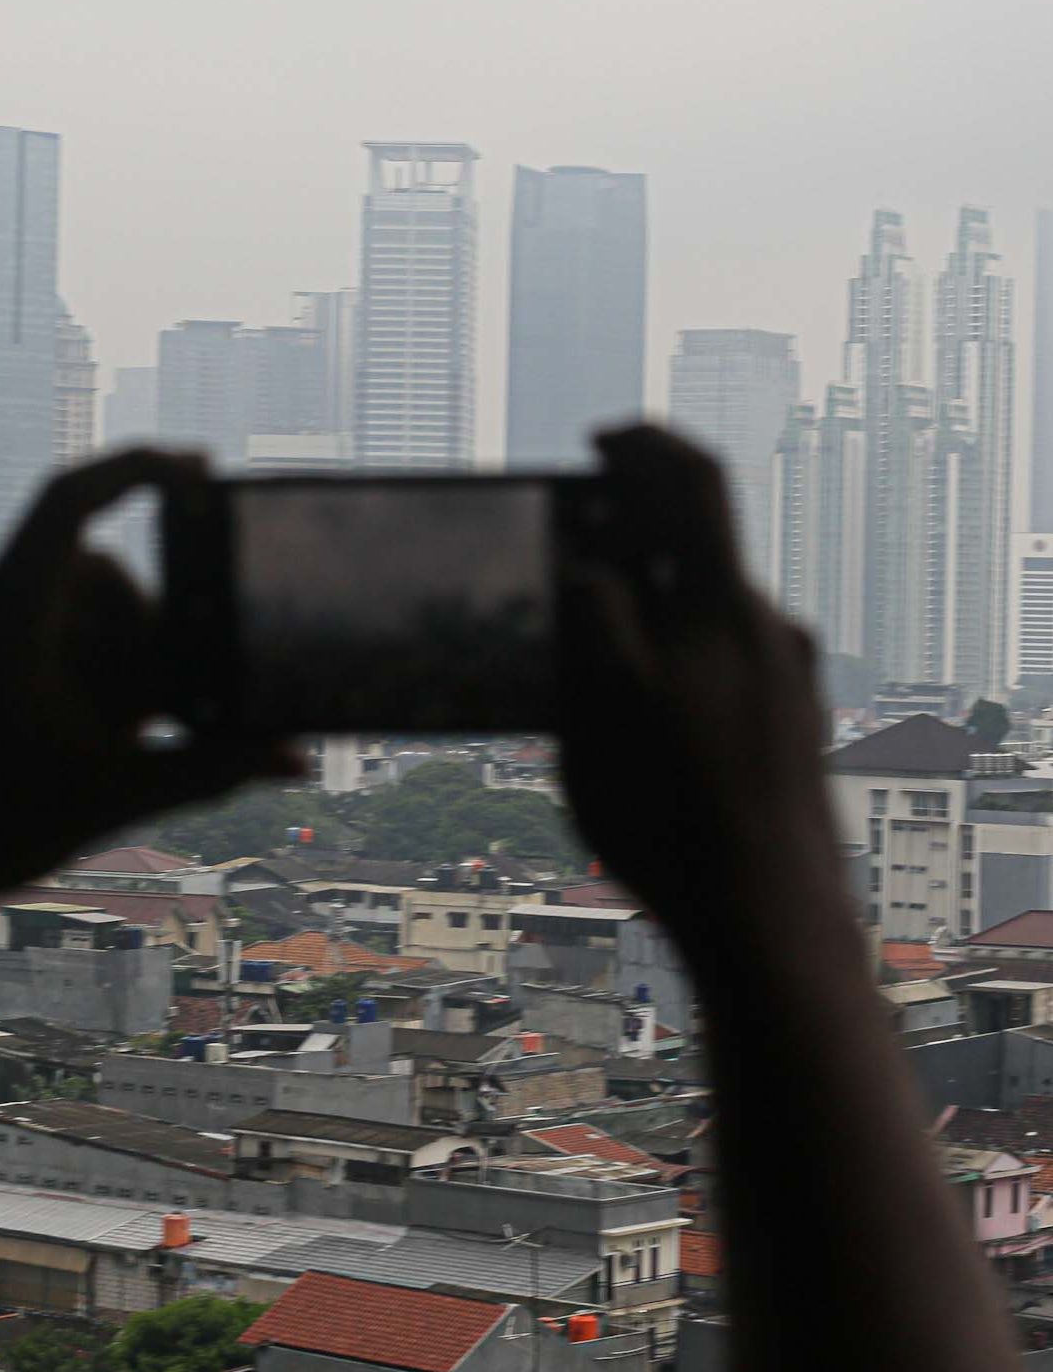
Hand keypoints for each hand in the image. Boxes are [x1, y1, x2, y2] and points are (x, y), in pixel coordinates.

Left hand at [0, 449, 297, 916]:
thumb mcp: (113, 794)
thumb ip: (209, 768)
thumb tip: (293, 758)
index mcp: (7, 617)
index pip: (71, 499)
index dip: (137, 466)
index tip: (198, 467)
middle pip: (92, 569)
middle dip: (141, 626)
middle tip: (163, 704)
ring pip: (61, 597)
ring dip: (105, 646)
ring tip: (115, 728)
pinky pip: (21, 620)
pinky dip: (65, 657)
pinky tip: (78, 721)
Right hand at [559, 425, 845, 987]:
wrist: (769, 923)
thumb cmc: (676, 821)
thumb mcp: (604, 708)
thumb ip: (595, 620)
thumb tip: (587, 563)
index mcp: (725, 609)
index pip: (691, 481)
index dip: (641, 447)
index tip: (596, 447)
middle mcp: (769, 632)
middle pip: (702, 545)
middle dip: (639, 527)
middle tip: (582, 533)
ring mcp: (787, 683)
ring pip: (710, 613)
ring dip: (656, 602)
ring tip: (594, 637)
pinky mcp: (789, 730)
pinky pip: (728, 666)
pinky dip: (682, 657)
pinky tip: (642, 705)